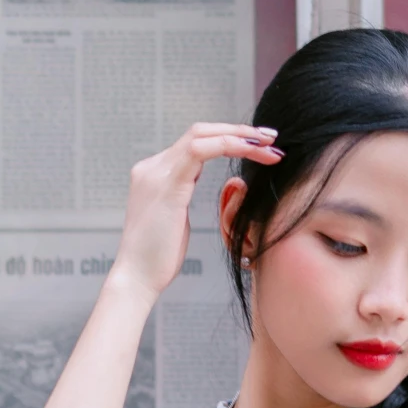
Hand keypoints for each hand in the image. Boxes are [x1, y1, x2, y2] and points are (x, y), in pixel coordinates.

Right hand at [111, 122, 280, 300]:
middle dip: (238, 129)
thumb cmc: (157, 257)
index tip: (258, 145)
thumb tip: (192, 189)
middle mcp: (153, 166)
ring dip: (240, 136)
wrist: (136, 277)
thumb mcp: (172, 217)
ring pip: (202, 135)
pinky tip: (252, 151)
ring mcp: (157, 173)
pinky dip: (229, 146)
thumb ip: (181, 195)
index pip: (195, 142)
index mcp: (154, 173)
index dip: (228, 138)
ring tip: (269, 145)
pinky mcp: (168, 185)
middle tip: (271, 137)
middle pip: (199, 131)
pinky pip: (200, 152)